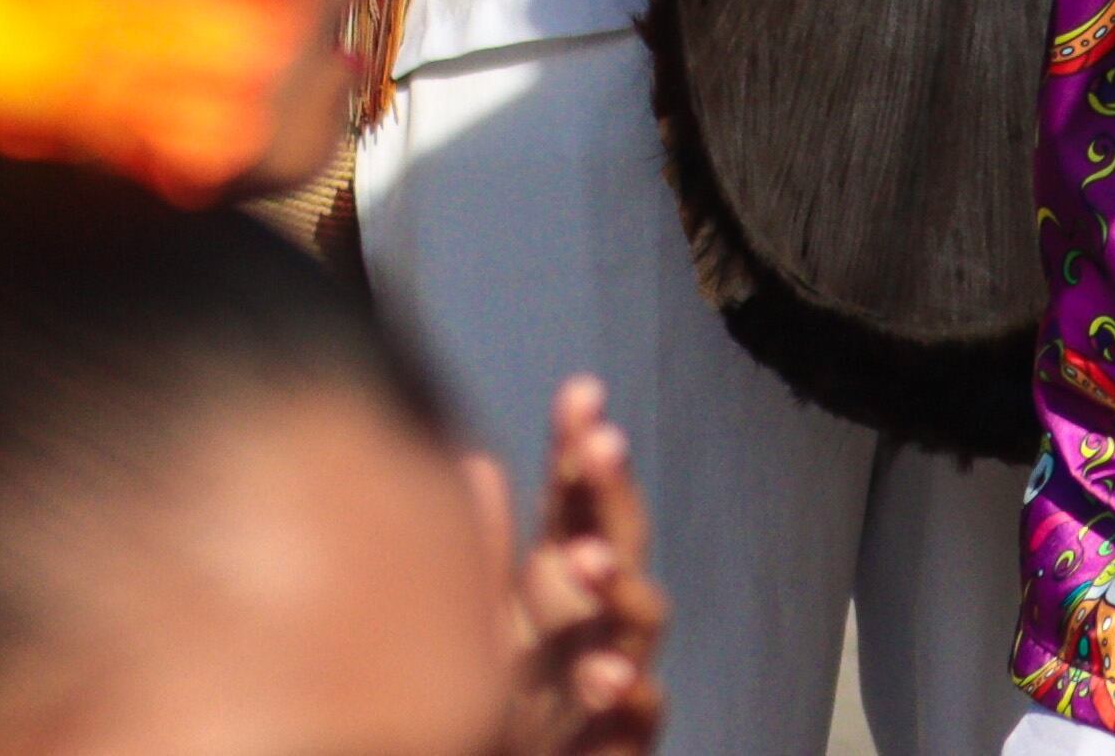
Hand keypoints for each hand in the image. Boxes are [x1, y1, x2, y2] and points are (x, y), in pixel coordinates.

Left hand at [500, 376, 667, 755]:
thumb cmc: (501, 702)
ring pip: (639, 617)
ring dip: (618, 583)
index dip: (580, 447)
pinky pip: (642, 712)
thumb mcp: (479, 622)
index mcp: (561, 580)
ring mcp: (617, 671)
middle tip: (602, 441)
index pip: (577, 500)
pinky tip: (605, 674)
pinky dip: (629, 692)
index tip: (581, 392)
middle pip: (618, 537)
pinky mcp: (624, 735)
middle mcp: (597, 616)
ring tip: (588, 557)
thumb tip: (472, 462)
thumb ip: (483, 551)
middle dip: (611, 490)